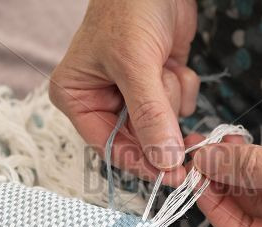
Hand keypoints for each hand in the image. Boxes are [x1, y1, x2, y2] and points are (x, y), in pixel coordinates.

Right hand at [49, 0, 198, 185]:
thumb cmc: (130, 8)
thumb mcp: (134, 64)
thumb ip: (149, 115)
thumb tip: (165, 161)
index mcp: (78, 98)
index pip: (108, 146)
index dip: (140, 163)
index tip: (171, 174)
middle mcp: (103, 102)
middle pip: (139, 141)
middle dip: (161, 126)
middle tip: (181, 126)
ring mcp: (133, 96)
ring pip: (163, 125)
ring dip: (171, 98)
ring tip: (163, 66)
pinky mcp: (158, 88)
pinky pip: (179, 108)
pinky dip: (183, 86)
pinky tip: (173, 62)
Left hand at [193, 110, 261, 226]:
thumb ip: (253, 167)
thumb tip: (206, 161)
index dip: (214, 206)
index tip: (194, 179)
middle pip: (247, 211)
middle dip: (221, 181)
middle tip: (199, 154)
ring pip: (256, 192)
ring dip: (234, 168)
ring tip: (215, 143)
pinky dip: (252, 162)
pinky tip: (236, 146)